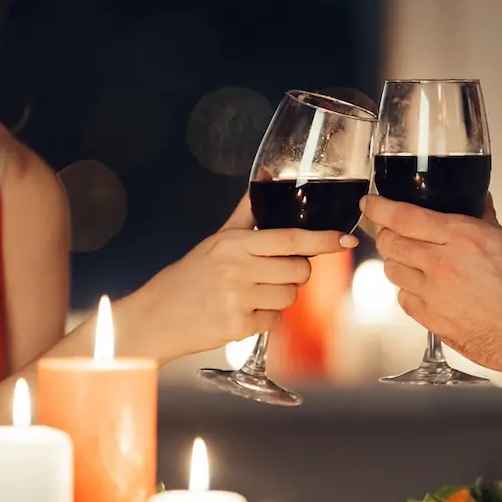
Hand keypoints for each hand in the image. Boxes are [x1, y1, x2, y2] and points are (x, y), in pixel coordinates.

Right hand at [131, 194, 357, 362]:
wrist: (156, 316)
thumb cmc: (188, 278)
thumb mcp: (216, 240)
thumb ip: (246, 212)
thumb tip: (266, 175)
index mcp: (234, 244)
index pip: (291, 239)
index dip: (324, 240)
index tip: (345, 240)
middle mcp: (237, 268)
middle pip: (299, 271)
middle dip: (293, 275)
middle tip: (268, 276)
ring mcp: (238, 298)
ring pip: (290, 297)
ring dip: (278, 298)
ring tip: (250, 295)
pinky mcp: (238, 326)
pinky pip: (274, 321)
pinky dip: (263, 320)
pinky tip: (240, 313)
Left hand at [361, 194, 501, 381]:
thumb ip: (483, 220)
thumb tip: (477, 203)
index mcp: (462, 237)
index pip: (404, 217)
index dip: (379, 208)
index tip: (369, 204)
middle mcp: (442, 264)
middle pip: (390, 243)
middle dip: (387, 235)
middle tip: (394, 234)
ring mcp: (433, 294)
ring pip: (392, 271)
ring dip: (397, 263)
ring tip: (413, 263)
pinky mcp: (432, 320)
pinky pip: (404, 299)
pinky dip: (408, 291)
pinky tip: (424, 290)